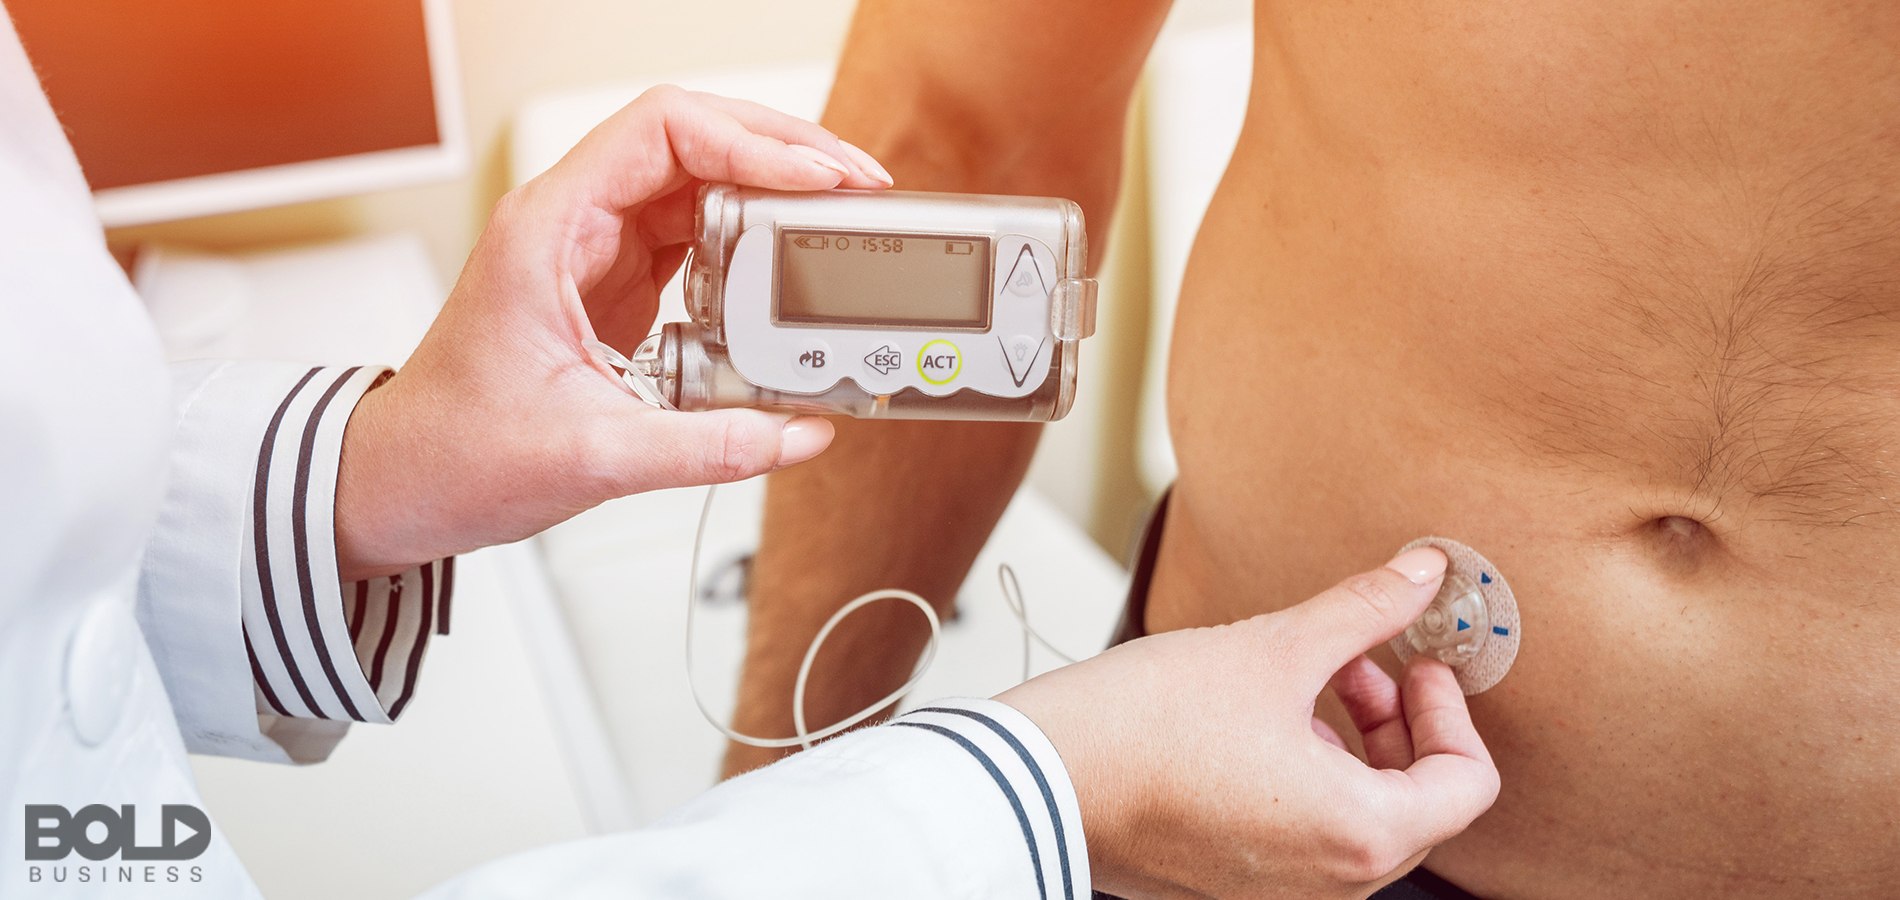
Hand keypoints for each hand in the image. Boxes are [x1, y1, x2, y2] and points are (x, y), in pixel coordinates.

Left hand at [334, 87, 893, 578]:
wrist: (404, 485)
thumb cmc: (455, 454)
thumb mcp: (591, 456)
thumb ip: (704, 448)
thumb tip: (796, 434)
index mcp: (549, 229)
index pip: (661, 131)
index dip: (748, 142)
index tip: (813, 179)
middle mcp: (573, 223)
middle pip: (692, 140)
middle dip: (780, 152)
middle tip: (853, 186)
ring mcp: (595, 251)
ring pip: (698, 182)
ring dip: (772, 192)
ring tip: (837, 216)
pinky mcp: (615, 286)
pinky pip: (695, 237)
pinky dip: (752, 242)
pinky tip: (793, 265)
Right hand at [999, 547, 1499, 898]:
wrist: (1037, 778)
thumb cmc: (1147, 726)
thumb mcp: (1274, 648)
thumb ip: (1364, 610)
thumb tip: (1425, 572)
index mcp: (1360, 835)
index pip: (1467, 784)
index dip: (1450, 710)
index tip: (1414, 662)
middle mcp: (1329, 886)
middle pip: (1415, 807)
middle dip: (1397, 726)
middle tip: (1355, 664)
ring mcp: (1276, 897)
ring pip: (1356, 823)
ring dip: (1349, 752)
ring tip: (1294, 687)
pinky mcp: (1227, 890)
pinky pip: (1299, 840)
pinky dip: (1302, 783)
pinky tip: (1251, 727)